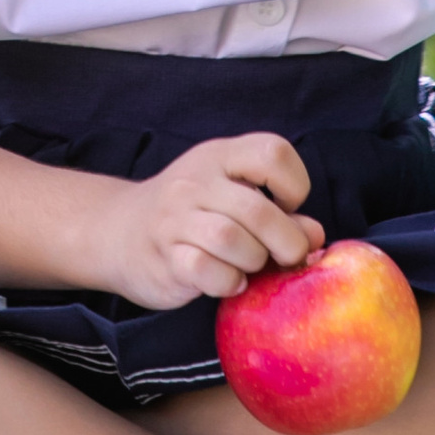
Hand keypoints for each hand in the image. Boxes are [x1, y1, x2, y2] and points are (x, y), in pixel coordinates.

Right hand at [96, 132, 322, 312]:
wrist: (120, 232)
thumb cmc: (193, 215)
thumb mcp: (233, 197)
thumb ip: (278, 213)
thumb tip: (314, 235)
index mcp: (220, 156)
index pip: (273, 152)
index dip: (295, 184)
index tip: (288, 206)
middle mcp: (195, 181)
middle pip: (257, 209)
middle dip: (286, 242)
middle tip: (285, 257)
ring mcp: (175, 217)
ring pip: (232, 240)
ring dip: (254, 261)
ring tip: (251, 266)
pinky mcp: (165, 256)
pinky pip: (206, 270)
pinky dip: (228, 282)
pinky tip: (229, 281)